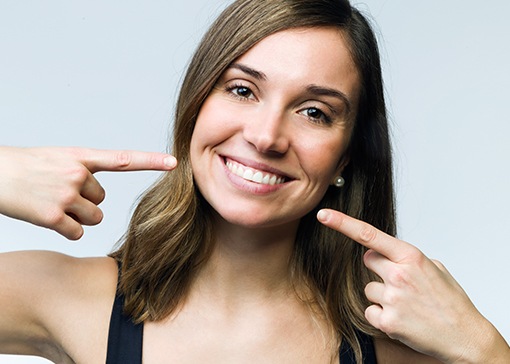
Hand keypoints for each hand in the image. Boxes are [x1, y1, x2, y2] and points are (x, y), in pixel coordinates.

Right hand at [0, 146, 176, 239]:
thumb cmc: (26, 167)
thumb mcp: (57, 158)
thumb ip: (83, 170)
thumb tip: (99, 196)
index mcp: (80, 157)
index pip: (123, 159)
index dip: (151, 161)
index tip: (175, 163)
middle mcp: (76, 174)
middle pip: (102, 200)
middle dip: (84, 200)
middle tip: (58, 191)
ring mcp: (65, 195)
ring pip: (94, 217)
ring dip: (78, 216)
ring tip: (54, 203)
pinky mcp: (52, 216)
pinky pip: (78, 232)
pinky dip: (67, 229)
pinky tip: (48, 217)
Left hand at [317, 209, 509, 362]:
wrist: (465, 336)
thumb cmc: (451, 301)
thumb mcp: (435, 268)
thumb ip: (407, 258)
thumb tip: (383, 254)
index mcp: (411, 257)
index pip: (369, 235)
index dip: (342, 223)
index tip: (323, 215)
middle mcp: (399, 275)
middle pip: (368, 260)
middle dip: (379, 268)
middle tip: (401, 282)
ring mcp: (392, 298)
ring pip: (368, 289)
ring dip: (382, 295)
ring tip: (407, 304)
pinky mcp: (387, 321)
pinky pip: (370, 311)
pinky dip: (381, 315)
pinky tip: (401, 318)